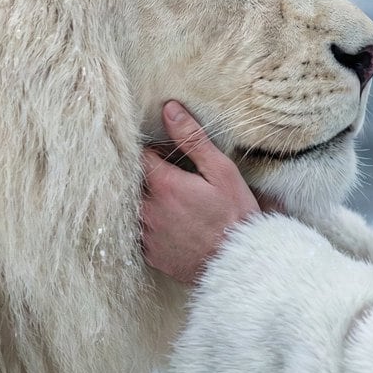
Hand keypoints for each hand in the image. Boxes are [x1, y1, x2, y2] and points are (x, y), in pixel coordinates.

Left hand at [140, 101, 259, 284]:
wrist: (237, 262)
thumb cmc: (234, 214)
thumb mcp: (221, 171)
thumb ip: (192, 139)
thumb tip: (169, 109)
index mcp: (163, 184)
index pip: (141, 156)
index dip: (155, 152)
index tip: (170, 157)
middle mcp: (147, 209)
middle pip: (135, 182)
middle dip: (150, 177)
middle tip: (174, 180)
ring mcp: (146, 233)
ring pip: (136, 207)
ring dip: (149, 202)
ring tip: (174, 204)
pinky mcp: (149, 254)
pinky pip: (140, 232)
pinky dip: (151, 225)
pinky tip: (172, 226)